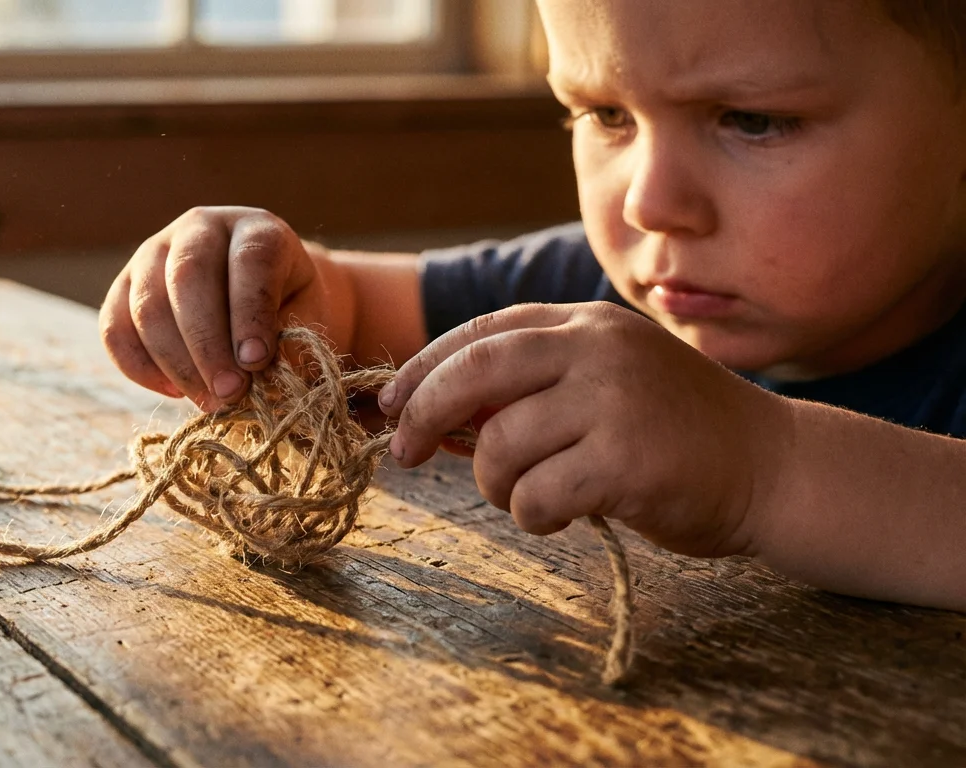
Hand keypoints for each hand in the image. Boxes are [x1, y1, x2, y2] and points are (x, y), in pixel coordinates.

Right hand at [99, 207, 343, 410]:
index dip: (251, 312)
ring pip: (146, 305)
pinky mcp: (124, 287)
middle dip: (207, 344)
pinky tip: (176, 392)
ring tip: (209, 402)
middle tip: (229, 393)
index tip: (256, 362)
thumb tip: (255, 376)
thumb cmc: (289, 308)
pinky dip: (140, 368)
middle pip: (188, 277)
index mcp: (255, 228)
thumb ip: (288, 340)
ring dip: (176, 363)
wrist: (264, 298)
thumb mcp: (307, 317)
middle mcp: (200, 228)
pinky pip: (114, 328)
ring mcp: (154, 253)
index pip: (249, 259)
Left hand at [376, 302, 788, 557]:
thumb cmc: (674, 434)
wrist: (773, 468)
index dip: (424, 368)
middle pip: (473, 372)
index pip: (482, 332)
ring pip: (499, 445)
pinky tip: (565, 514)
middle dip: (423, 415)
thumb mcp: (602, 387)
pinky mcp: (628, 459)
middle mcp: (598, 348)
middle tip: (405, 453)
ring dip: (496, 485)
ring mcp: (615, 400)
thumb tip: (428, 416)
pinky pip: (534, 495)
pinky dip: (532, 516)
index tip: (390, 405)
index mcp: (586, 323)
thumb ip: (529, 391)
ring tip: (531, 495)